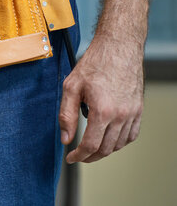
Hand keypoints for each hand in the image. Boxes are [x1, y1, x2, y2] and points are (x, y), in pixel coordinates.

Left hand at [58, 35, 143, 162]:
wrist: (118, 47)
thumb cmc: (94, 63)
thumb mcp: (71, 87)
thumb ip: (66, 115)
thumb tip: (66, 138)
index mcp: (103, 111)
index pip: (91, 145)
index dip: (79, 156)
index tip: (71, 158)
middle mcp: (121, 115)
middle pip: (105, 149)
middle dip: (90, 157)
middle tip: (78, 156)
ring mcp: (133, 113)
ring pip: (119, 144)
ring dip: (104, 150)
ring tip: (91, 147)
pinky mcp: (138, 109)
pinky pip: (131, 135)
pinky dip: (119, 142)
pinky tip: (108, 139)